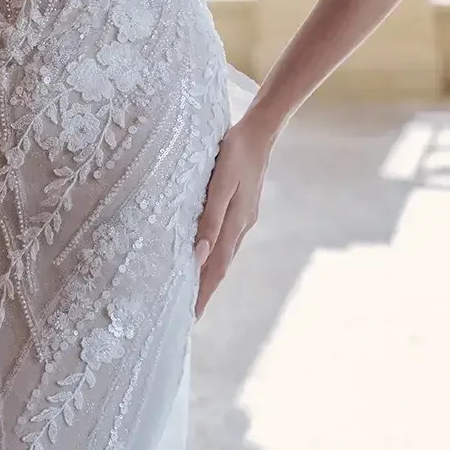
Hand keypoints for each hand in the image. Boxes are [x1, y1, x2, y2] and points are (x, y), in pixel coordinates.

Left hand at [193, 116, 273, 320]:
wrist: (259, 132)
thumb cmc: (235, 153)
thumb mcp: (220, 182)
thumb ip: (210, 217)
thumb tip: (200, 253)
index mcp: (235, 223)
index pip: (216, 267)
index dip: (204, 291)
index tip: (192, 317)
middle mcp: (241, 226)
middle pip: (221, 265)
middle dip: (206, 289)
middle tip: (190, 313)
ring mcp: (245, 217)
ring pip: (225, 253)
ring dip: (211, 273)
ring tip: (196, 290)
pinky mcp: (244, 208)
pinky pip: (228, 238)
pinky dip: (217, 253)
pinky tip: (209, 254)